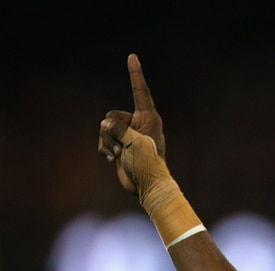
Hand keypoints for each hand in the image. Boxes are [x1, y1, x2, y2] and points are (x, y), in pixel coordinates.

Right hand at [98, 54, 168, 197]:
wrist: (147, 186)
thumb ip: (117, 128)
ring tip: (118, 155)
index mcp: (149, 118)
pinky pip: (103, 139)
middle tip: (122, 147)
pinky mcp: (119, 145)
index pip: (140, 91)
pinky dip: (104, 149)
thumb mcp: (133, 142)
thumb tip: (104, 126)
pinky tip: (112, 160)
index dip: (135, 74)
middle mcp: (139, 123)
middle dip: (111, 131)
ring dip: (107, 142)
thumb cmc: (147, 164)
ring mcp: (128, 134)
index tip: (132, 56)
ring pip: (105, 128)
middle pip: (112, 116)